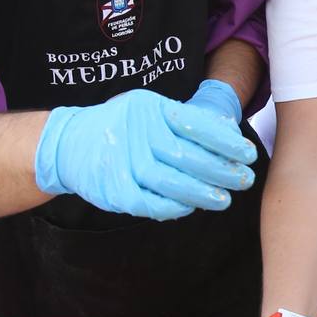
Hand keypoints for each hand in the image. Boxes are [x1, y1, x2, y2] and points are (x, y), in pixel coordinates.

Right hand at [34, 86, 255, 219]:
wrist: (68, 143)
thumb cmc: (120, 126)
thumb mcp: (148, 109)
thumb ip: (183, 120)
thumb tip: (228, 133)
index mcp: (150, 108)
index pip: (196, 124)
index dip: (226, 142)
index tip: (248, 154)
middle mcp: (136, 132)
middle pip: (188, 155)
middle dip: (222, 170)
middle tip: (245, 179)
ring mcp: (123, 161)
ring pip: (171, 182)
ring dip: (202, 194)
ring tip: (225, 199)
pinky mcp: (114, 189)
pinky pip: (150, 203)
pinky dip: (174, 208)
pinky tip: (191, 208)